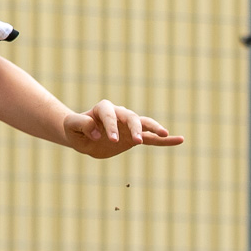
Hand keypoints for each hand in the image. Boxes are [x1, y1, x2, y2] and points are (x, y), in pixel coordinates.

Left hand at [64, 99, 183, 158]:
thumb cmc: (74, 129)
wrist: (81, 137)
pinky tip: (179, 140)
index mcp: (103, 109)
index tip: (111, 140)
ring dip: (153, 128)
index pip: (110, 115)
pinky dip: (164, 140)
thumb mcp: (71, 126)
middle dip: (135, 128)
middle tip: (137, 140)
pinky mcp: (134, 137)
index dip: (111, 126)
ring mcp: (128, 125)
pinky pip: (151, 138)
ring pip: (144, 124)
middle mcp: (119, 114)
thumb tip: (95, 131)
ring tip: (165, 134)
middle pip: (130, 117)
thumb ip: (80, 124)